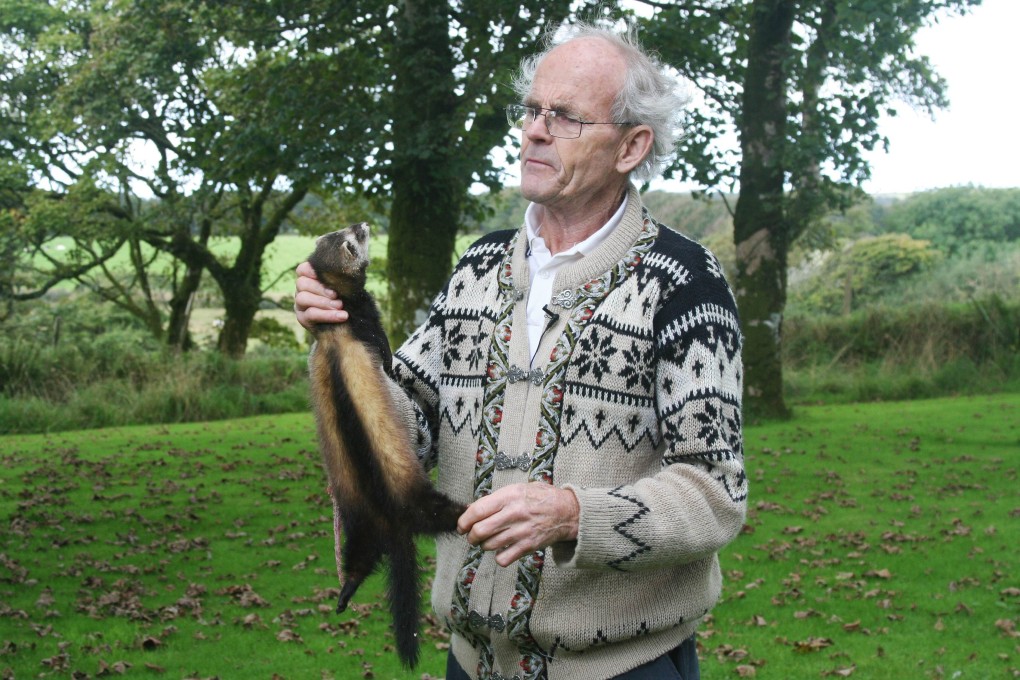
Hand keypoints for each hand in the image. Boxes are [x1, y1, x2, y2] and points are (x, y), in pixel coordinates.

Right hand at [294, 261, 347, 329]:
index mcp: (310, 279)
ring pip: (303, 298)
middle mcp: (301, 291)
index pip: (302, 269)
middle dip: (320, 288)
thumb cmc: (346, 302)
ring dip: (323, 302)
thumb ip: (342, 278)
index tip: (324, 274)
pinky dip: (328, 314)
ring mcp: (300, 305)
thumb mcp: (345, 288)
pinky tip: (342, 316)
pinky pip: (311, 314)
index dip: (311, 270)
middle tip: (337, 295)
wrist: (347, 326)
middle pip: (302, 283)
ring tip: (340, 305)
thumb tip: (349, 266)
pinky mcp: (302, 319)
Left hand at [457, 483, 578, 566]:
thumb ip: (496, 499)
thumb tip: (471, 509)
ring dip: (484, 546)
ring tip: (489, 541)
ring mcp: (521, 531)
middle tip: (472, 536)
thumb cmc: (541, 498)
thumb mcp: (518, 489)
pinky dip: (499, 557)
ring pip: (489, 545)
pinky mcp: (528, 546)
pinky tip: (503, 549)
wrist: (567, 511)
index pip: (477, 510)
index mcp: (509, 496)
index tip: (461, 526)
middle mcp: (514, 514)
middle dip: (470, 536)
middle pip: (479, 531)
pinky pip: (503, 559)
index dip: (464, 520)